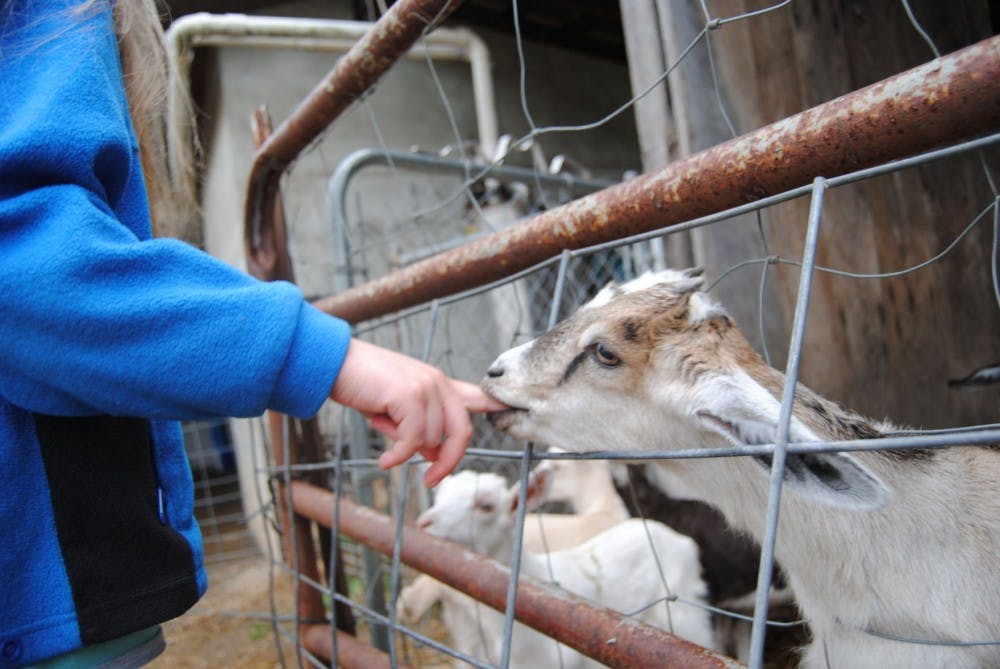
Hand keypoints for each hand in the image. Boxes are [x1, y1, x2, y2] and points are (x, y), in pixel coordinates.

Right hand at [330, 339, 506, 485]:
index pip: (476, 395)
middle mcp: (437, 383)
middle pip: (461, 431)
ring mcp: (426, 386)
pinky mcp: (409, 394)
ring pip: (431, 438)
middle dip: (449, 460)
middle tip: (432, 480)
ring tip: (383, 444)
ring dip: (407, 450)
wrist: (336, 364)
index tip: (511, 412)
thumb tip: (433, 454)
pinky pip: (413, 438)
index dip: (495, 406)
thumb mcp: (396, 411)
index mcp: (438, 384)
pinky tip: (385, 462)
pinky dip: (399, 455)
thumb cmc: (363, 386)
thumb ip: (420, 428)